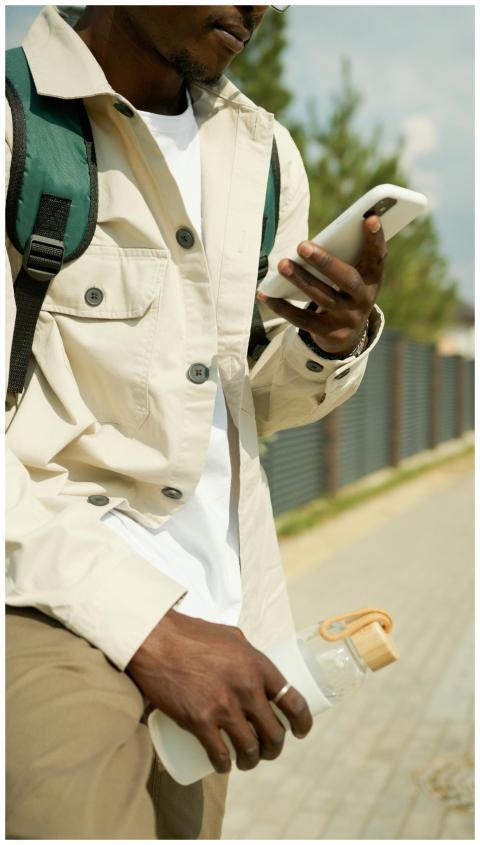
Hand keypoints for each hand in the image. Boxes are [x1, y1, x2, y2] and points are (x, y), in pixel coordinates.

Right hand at [126, 610, 311, 773]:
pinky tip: (224, 766)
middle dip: (275, 748)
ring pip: (250, 748)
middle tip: (268, 750)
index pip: (293, 701)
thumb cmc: (191, 634)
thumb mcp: (231, 637)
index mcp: (258, 665)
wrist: (156, 640)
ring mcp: (223, 707)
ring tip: (247, 762)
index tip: (301, 731)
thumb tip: (256, 668)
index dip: (303, 722)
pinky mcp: (199, 721)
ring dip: (252, 761)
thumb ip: (247, 653)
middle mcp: (246, 688)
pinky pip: (219, 754)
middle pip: (274, 732)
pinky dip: (224, 766)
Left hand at [257, 215, 385, 355]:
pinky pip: (303, 320)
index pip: (378, 258)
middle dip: (324, 262)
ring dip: (300, 280)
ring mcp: (348, 319)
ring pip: (322, 298)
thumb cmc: (344, 290)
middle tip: (301, 245)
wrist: (348, 334)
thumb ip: (343, 257)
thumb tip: (311, 245)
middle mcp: (364, 300)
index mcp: (373, 279)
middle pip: (346, 280)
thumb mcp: (352, 274)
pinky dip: (283, 307)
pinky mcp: (330, 335)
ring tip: (282, 264)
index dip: (376, 239)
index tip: (369, 218)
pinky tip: (265, 294)